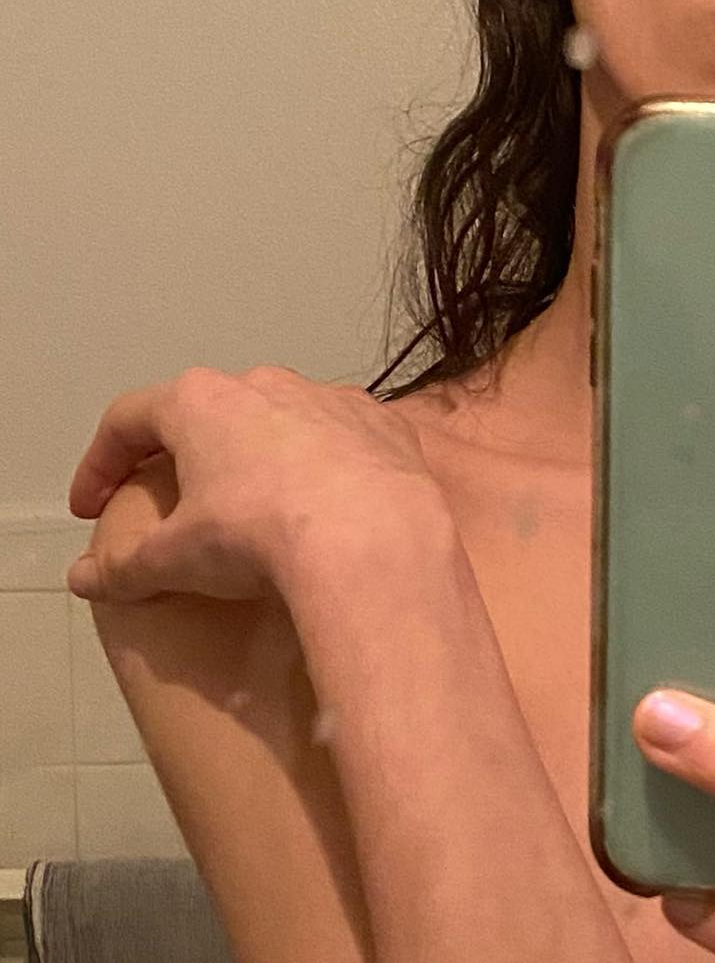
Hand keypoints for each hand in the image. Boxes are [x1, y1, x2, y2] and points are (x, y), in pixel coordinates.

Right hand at [65, 365, 444, 603]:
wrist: (373, 537)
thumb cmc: (259, 535)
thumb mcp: (175, 559)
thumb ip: (123, 567)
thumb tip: (85, 578)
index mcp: (201, 402)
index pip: (128, 420)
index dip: (100, 464)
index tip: (90, 507)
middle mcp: (266, 384)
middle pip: (208, 413)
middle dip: (184, 454)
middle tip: (170, 500)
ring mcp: (329, 398)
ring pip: (280, 421)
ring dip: (259, 458)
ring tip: (252, 507)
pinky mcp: (381, 423)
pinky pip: (341, 439)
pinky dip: (323, 467)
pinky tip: (323, 509)